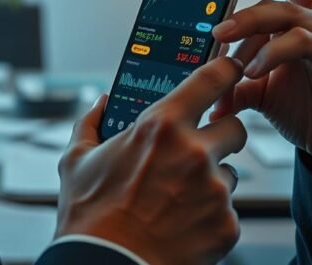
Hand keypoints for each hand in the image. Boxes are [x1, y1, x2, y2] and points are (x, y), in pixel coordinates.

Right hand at [56, 57, 247, 264]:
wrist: (106, 264)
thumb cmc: (88, 214)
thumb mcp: (76, 160)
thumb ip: (91, 122)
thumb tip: (100, 102)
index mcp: (161, 126)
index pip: (212, 79)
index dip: (227, 68)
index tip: (231, 67)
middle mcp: (194, 152)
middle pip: (235, 128)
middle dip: (221, 136)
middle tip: (198, 151)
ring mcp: (215, 190)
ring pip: (231, 174)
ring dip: (212, 182)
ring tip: (177, 200)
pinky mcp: (226, 225)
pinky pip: (228, 212)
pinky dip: (210, 218)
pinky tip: (182, 225)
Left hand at [210, 0, 311, 198]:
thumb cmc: (308, 114)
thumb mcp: (261, 91)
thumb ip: (233, 78)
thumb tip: (196, 79)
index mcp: (309, 23)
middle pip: (279, 3)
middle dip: (241, 16)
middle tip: (214, 33)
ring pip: (289, 20)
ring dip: (251, 40)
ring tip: (230, 65)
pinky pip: (304, 44)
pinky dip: (273, 53)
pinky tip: (254, 72)